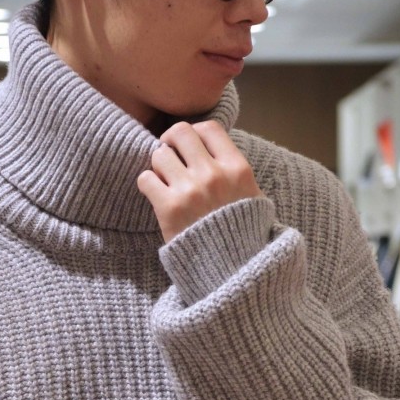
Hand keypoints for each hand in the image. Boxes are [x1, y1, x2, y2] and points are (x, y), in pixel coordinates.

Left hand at [137, 120, 265, 243]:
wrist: (230, 272)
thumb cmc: (243, 238)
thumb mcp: (254, 200)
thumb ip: (238, 173)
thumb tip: (217, 150)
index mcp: (237, 169)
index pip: (209, 128)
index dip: (194, 133)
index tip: (188, 146)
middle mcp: (214, 175)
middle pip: (180, 133)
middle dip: (171, 142)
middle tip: (169, 156)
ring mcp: (190, 190)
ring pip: (159, 155)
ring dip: (158, 166)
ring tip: (164, 181)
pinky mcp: (169, 208)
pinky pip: (145, 179)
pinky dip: (147, 185)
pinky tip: (156, 196)